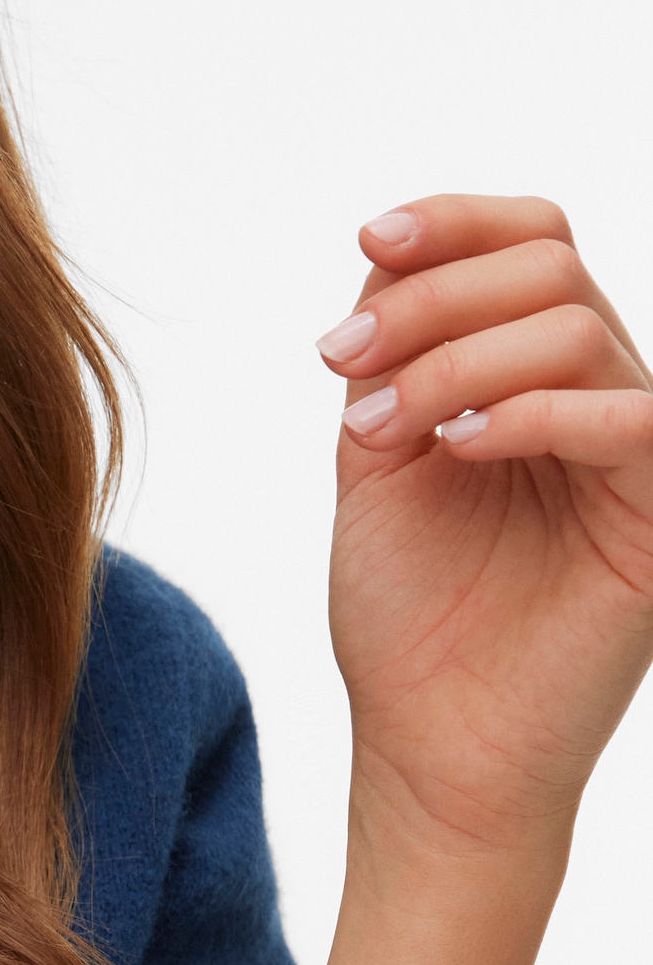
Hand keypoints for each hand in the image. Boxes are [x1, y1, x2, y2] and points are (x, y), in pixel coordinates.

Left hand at [316, 194, 652, 863]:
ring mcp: (637, 454)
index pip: (533, 242)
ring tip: (380, 430)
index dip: (456, 220)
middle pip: (550, 266)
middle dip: (429, 300)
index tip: (368, 241)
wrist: (430, 744)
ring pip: (574, 327)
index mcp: (536, 377)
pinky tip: (455, 448)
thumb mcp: (379, 455)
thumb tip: (387, 253)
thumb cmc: (409, 616)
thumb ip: (393, 354)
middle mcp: (599, 399)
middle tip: (342, 368)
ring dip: (453, 360)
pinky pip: (628, 415)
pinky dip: (528, 411)